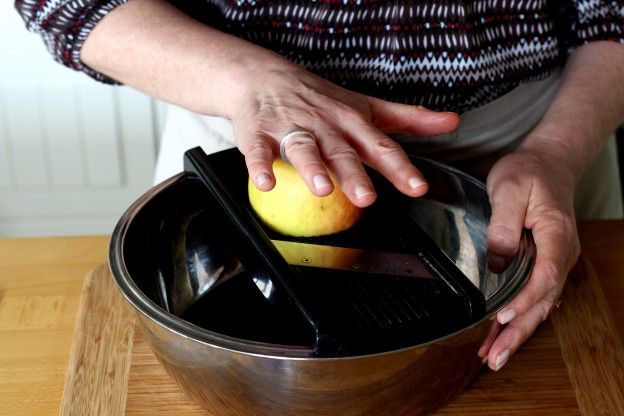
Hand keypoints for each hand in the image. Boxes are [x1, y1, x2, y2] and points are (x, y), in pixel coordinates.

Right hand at [228, 59, 458, 206]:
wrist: (264, 76)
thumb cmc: (320, 98)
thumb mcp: (366, 106)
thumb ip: (408, 119)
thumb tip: (451, 122)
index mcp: (352, 122)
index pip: (380, 146)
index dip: (400, 168)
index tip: (417, 187)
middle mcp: (325, 125)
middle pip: (341, 151)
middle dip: (354, 174)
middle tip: (366, 198)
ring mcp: (291, 127)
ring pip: (303, 148)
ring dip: (312, 168)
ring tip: (322, 188)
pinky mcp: (259, 132)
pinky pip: (259, 150)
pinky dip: (260, 165)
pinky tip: (265, 182)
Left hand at [478, 143, 580, 370]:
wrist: (549, 164)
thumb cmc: (530, 173)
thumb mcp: (509, 189)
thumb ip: (503, 225)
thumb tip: (497, 260)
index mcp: (557, 235)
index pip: (545, 276)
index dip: (524, 300)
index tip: (502, 317)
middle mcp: (561, 254)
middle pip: (542, 301)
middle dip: (518, 332)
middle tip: (496, 357)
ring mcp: (555, 261)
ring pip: (538, 305)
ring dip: (516, 332)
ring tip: (495, 357)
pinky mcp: (544, 263)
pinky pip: (533, 296)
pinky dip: (518, 318)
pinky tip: (502, 334)